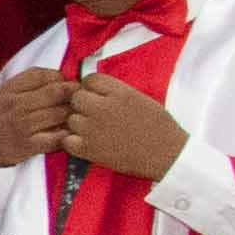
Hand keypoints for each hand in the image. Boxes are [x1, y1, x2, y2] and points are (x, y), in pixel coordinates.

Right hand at [0, 71, 78, 168]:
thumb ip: (29, 80)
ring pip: (60, 114)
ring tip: (75, 116)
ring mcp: (21, 126)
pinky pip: (57, 138)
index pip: (41, 74)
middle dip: (73, 93)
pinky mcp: (27, 146)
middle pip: (55, 91)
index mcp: (9, 89)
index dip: (60, 77)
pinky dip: (67, 135)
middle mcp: (14, 105)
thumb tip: (61, 75)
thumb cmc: (0, 117)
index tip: (66, 83)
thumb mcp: (5, 93)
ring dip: (72, 114)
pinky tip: (67, 134)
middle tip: (79, 99)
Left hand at [52, 73, 185, 181]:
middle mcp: (102, 107)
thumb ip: (116, 91)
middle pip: (76, 97)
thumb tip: (94, 88)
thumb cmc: (159, 127)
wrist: (168, 155)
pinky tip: (86, 143)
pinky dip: (73, 142)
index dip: (92, 87)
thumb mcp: (140, 98)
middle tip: (95, 115)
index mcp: (119, 92)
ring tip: (95, 131)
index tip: (98, 96)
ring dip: (79, 124)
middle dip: (84, 104)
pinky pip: (66, 140)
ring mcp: (93, 128)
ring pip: (70, 118)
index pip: (90, 79)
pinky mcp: (88, 149)